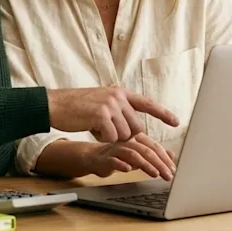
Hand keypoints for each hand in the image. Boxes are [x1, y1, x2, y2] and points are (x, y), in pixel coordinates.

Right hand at [46, 87, 178, 141]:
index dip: (162, 113)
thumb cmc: (76, 108)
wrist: (55, 105)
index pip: (146, 103)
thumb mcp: (101, 102)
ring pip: (124, 135)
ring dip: (110, 137)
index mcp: (120, 93)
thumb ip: (118, 110)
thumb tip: (132, 129)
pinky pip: (111, 137)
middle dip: (124, 136)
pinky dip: (101, 138)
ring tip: (94, 126)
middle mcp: (118, 96)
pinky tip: (90, 128)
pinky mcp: (102, 114)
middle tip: (105, 130)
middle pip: (136, 127)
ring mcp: (110, 104)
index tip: (176, 121)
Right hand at [84, 134, 175, 180]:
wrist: (94, 158)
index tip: (173, 170)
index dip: (165, 158)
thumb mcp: (139, 155)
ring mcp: (116, 149)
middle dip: (160, 164)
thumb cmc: (118, 156)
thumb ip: (154, 155)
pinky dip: (122, 165)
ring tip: (155, 174)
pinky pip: (114, 160)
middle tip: (168, 176)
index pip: (154, 146)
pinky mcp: (106, 158)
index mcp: (137, 138)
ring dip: (146, 165)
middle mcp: (128, 141)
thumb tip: (172, 155)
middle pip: (146, 150)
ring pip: (133, 154)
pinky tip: (128, 170)